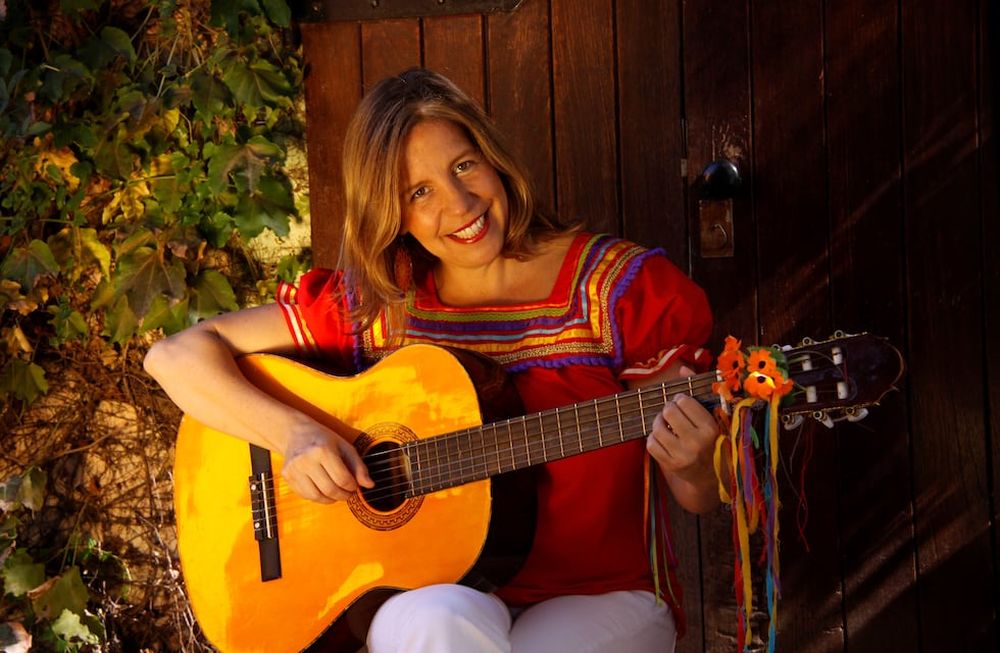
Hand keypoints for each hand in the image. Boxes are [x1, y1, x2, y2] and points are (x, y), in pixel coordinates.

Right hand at [281, 423, 373, 502]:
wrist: (296, 432)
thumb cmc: (323, 439)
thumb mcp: (345, 447)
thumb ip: (359, 466)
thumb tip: (370, 485)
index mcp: (323, 450)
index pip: (342, 479)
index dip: (352, 487)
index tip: (355, 486)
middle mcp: (306, 460)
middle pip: (330, 490)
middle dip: (343, 496)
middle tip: (348, 493)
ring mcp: (294, 469)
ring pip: (316, 497)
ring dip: (331, 500)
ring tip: (337, 493)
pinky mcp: (287, 476)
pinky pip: (305, 495)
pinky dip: (317, 497)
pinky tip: (323, 490)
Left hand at [646, 366, 719, 485]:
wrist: (709, 475)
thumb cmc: (709, 439)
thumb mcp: (709, 416)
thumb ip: (697, 390)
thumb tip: (682, 368)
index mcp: (710, 427)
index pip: (684, 401)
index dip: (679, 400)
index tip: (682, 404)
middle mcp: (697, 442)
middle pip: (668, 411)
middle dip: (668, 410)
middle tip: (672, 414)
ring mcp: (683, 455)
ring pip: (657, 427)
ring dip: (658, 424)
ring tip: (666, 426)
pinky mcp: (670, 465)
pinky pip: (650, 444)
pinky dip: (653, 438)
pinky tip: (663, 439)